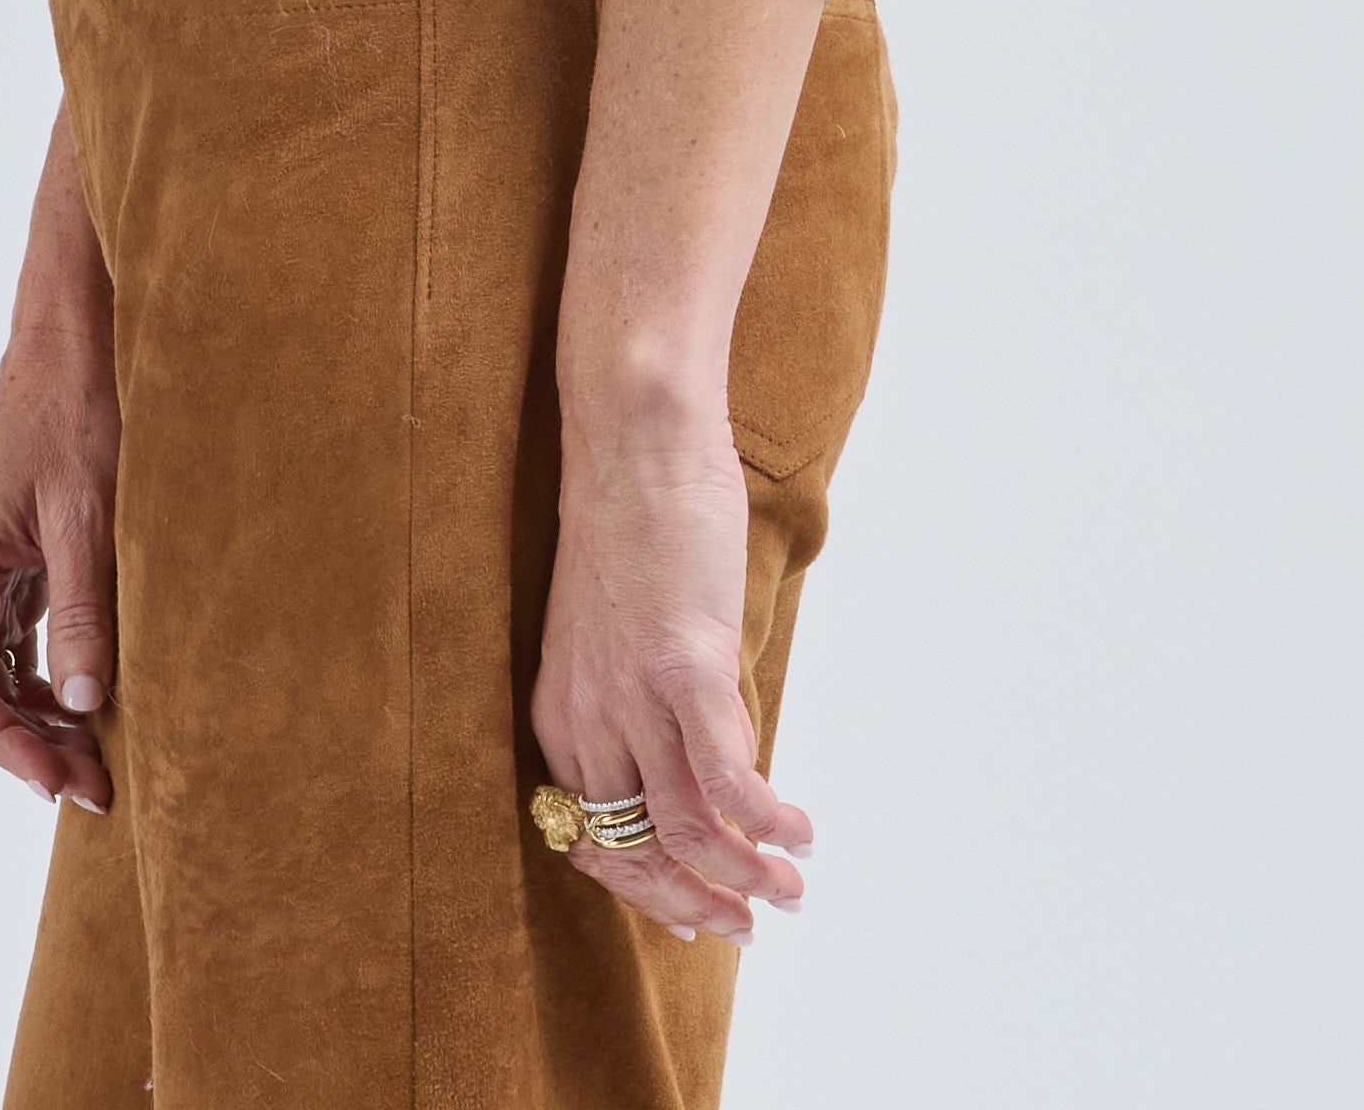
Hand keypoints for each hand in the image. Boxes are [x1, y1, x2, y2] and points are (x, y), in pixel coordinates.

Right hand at [0, 318, 119, 808]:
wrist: (72, 338)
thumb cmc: (73, 411)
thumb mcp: (85, 516)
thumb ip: (83, 610)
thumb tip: (87, 704)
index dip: (9, 747)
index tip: (60, 782)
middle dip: (30, 745)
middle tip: (96, 786)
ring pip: (0, 675)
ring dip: (43, 720)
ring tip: (100, 761)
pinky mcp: (13, 562)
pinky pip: (21, 643)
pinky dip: (52, 680)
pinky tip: (93, 706)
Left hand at [532, 384, 809, 945]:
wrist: (635, 439)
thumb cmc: (637, 524)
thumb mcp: (617, 631)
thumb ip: (643, 702)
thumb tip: (703, 764)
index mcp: (561, 712)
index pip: (592, 841)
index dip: (646, 890)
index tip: (694, 914)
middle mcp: (586, 718)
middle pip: (636, 851)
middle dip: (698, 903)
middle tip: (751, 925)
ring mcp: (631, 696)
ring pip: (685, 831)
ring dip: (746, 877)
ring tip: (793, 890)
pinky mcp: (682, 667)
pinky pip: (726, 777)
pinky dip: (767, 819)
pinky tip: (801, 829)